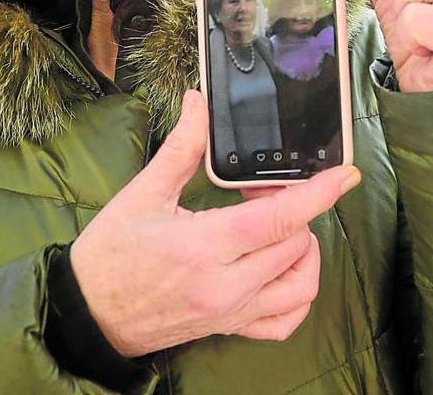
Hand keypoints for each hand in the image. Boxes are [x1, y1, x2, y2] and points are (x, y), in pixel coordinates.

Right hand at [70, 90, 360, 356]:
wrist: (88, 315)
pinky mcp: (231, 328)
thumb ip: (181, 149)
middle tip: (262, 192)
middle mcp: (227, 285)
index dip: (319, 193)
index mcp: (205, 246)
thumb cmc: (110, 255)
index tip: (344, 175)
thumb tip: (198, 103)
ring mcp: (232, 312)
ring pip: (302, 284)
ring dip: (303, 250)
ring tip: (276, 228)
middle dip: (295, 210)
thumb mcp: (142, 195)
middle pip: (297, 243)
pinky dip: (298, 293)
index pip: (281, 219)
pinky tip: (282, 267)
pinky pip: (287, 320)